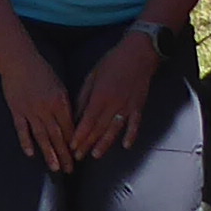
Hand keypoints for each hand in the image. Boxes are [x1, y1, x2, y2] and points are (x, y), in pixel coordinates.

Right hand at [1, 50, 79, 173]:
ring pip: (42, 136)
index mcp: (60, 101)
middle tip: (70, 169)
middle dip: (65, 154)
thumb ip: (64, 104)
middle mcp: (47, 108)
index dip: (74, 143)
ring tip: (55, 168)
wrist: (19, 61)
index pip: (69, 127)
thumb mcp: (59, 85)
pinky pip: (22, 129)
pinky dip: (26, 141)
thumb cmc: (41, 71)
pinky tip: (31, 154)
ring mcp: (31, 110)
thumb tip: (70, 123)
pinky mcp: (17, 110)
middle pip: (58, 135)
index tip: (78, 156)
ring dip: (49, 153)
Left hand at [71, 32, 158, 159]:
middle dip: (87, 144)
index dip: (79, 135)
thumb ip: (84, 97)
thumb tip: (77, 115)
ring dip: (105, 144)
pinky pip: (135, 124)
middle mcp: (113, 104)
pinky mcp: (139, 106)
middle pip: (98, 129)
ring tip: (96, 155)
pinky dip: (131, 135)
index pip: (87, 121)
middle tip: (78, 156)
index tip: (71, 146)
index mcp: (100, 96)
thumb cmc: (112, 62)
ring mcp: (127, 107)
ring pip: (114, 130)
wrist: (138, 54)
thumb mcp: (92, 76)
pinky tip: (126, 146)